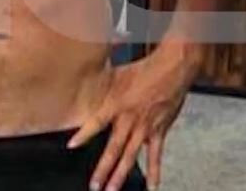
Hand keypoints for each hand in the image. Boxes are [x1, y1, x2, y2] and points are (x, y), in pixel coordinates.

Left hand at [68, 46, 197, 189]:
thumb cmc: (146, 68)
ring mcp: (145, 128)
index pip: (97, 121)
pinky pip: (155, 155)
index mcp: (118, 103)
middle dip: (103, 168)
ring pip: (131, 156)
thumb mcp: (119, 73)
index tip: (72, 145)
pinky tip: (152, 187)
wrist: (173, 67)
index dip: (84, 134)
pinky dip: (154, 172)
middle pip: (114, 148)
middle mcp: (130, 119)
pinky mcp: (159, 132)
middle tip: (94, 186)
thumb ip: (103, 84)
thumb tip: (86, 80)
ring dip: (120, 175)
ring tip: (111, 190)